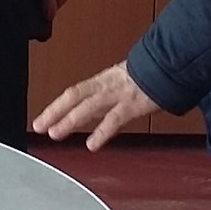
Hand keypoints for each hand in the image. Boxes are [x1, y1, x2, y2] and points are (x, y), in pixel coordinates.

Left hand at [35, 63, 158, 151]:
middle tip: (38, 126)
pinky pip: (114, 119)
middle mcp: (107, 86)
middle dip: (54, 112)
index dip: (56, 106)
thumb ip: (110, 96)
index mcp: (103, 81)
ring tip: (55, 133)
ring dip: (70, 120)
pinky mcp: (133, 104)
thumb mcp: (125, 82)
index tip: (42, 119)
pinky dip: (102, 132)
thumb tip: (98, 110)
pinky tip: (92, 145)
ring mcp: (119, 95)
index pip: (74, 93)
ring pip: (89, 107)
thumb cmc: (152, 74)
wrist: (171, 64)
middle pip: (74, 97)